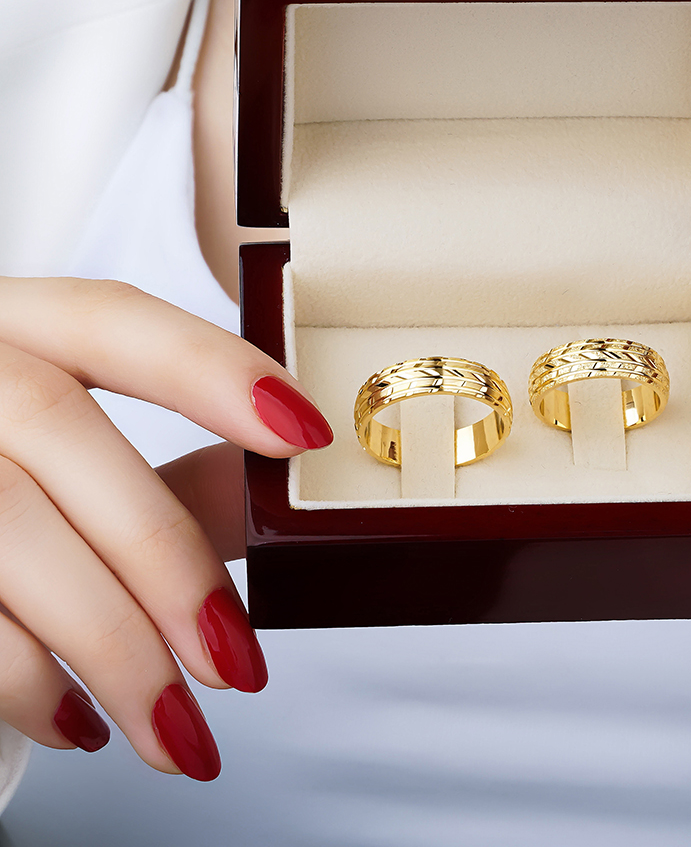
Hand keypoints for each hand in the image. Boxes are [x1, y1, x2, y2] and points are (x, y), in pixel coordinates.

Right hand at [0, 278, 331, 779]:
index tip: (303, 432)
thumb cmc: (8, 477)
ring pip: (6, 529)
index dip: (210, 368)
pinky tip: (85, 721)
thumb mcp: (74, 452)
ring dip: (110, 646)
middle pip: (57, 430)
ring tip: (181, 731)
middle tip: (238, 660)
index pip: (111, 315)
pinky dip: (26, 681)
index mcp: (15, 326)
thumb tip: (286, 508)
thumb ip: (173, 473)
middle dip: (164, 553)